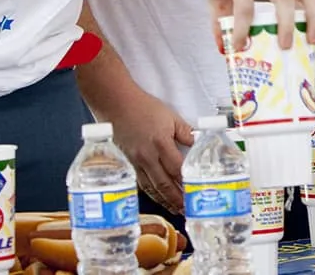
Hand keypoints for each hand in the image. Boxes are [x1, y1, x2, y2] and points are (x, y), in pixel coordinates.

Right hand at [105, 90, 193, 213]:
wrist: (117, 105)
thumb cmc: (144, 108)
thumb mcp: (171, 116)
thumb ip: (185, 132)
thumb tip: (197, 143)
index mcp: (161, 144)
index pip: (177, 169)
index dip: (186, 183)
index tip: (195, 191)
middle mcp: (147, 156)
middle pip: (164, 183)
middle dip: (176, 198)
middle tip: (186, 209)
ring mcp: (135, 162)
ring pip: (151, 186)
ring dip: (164, 199)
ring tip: (174, 209)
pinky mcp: (127, 163)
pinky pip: (140, 182)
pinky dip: (150, 192)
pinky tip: (157, 197)